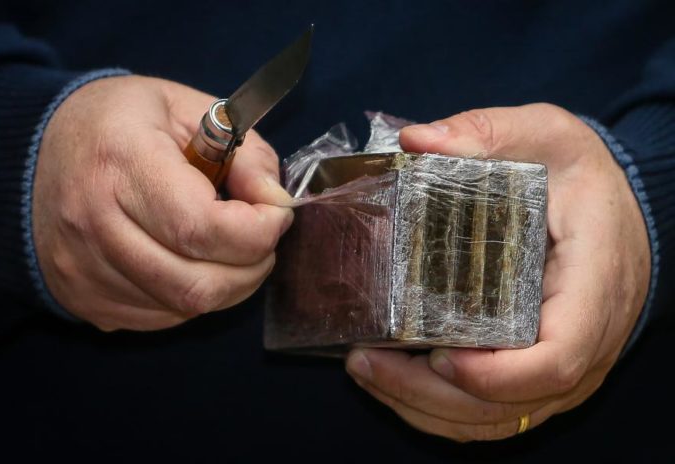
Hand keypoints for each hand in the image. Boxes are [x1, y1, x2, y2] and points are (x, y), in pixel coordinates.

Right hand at [33, 75, 292, 330]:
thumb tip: (277, 202)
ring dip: (229, 286)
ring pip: (184, 308)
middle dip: (253, 267)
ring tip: (232, 249)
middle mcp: (93, 224)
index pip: (201, 227)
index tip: (275, 212)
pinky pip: (161, 317)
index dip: (258, 231)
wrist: (32, 155)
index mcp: (121, 161)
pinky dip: (194, 298)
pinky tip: (193, 263)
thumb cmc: (120, 124)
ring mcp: (83, 271)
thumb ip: (246, 151)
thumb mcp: (189, 109)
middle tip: (261, 237)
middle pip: (198, 284)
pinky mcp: (84, 301)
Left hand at [345, 103, 650, 440]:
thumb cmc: (581, 179)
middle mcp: (584, 341)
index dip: (498, 374)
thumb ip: (487, 133)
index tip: (438, 354)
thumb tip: (416, 141)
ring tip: (366, 371)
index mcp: (592, 286)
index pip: (558, 356)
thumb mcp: (547, 136)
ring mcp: (562, 365)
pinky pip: (494, 413)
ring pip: (497, 419)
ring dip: (427, 406)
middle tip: (367, 361)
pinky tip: (394, 383)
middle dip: (433, 394)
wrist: (613, 212)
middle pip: (513, 402)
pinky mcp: (538, 372)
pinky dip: (441, 410)